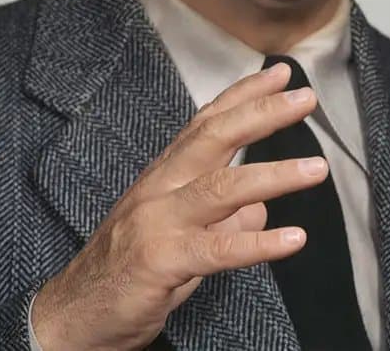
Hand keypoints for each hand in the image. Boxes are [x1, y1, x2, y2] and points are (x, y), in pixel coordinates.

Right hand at [30, 62, 328, 350]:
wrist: (72, 317)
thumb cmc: (126, 272)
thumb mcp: (178, 235)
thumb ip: (219, 217)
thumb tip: (262, 209)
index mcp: (163, 176)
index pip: (206, 124)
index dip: (243, 96)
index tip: (280, 73)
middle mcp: (160, 190)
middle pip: (214, 139)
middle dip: (262, 114)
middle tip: (305, 98)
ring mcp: (158, 223)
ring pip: (221, 189)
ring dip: (274, 176)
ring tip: (317, 169)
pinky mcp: (161, 262)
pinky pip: (218, 250)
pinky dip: (258, 244)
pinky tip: (294, 239)